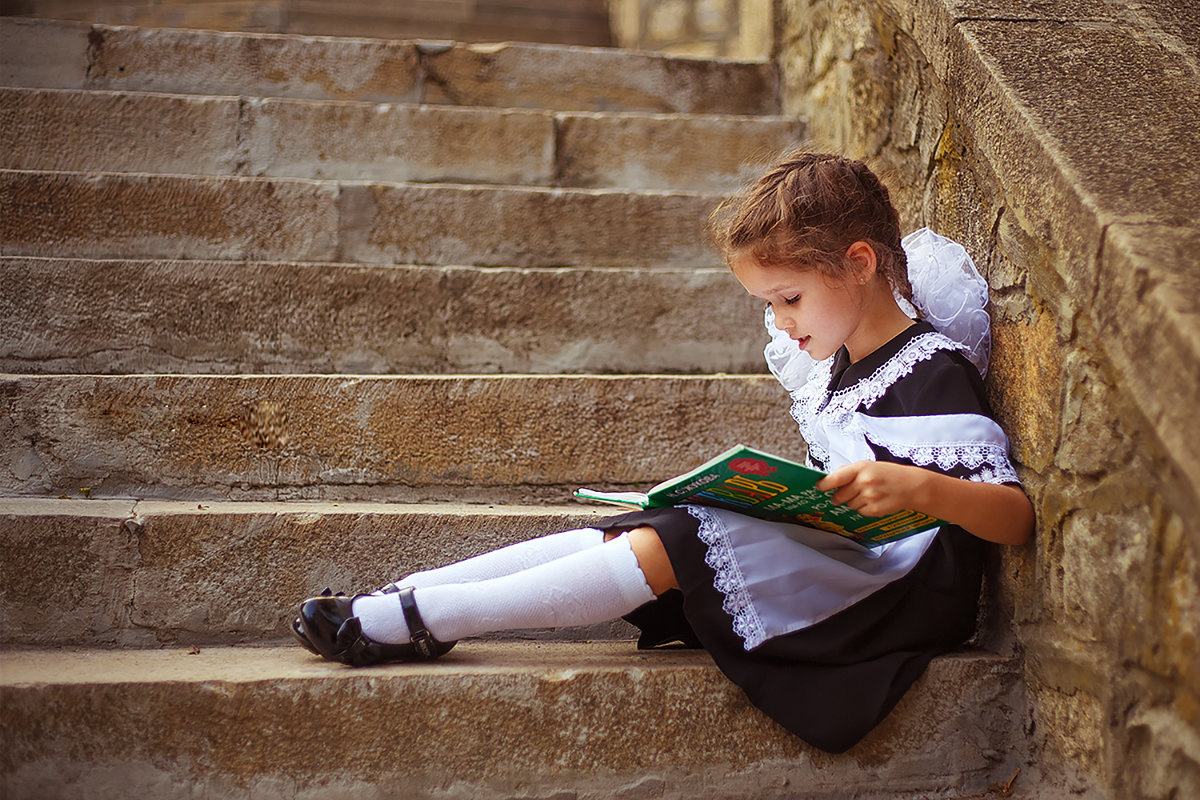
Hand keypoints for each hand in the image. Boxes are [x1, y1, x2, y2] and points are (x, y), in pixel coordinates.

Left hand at [815, 461, 930, 517]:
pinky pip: (860, 512)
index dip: (824, 484)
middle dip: (839, 497)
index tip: (818, 487)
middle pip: (839, 496)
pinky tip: (874, 501)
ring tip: (867, 494)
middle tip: (844, 494)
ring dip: (853, 502)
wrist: (912, 486)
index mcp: (861, 468)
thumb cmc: (889, 474)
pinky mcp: (875, 509)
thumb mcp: (869, 466)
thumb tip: (830, 480)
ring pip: (849, 505)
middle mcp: (864, 482)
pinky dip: (863, 508)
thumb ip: (849, 472)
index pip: (836, 478)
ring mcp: (870, 497)